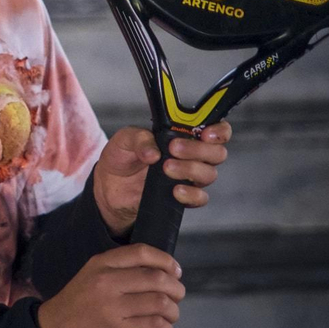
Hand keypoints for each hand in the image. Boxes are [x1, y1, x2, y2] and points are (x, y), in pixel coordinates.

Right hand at [36, 244, 184, 327]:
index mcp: (99, 264)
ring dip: (173, 313)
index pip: (142, 252)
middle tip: (177, 299)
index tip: (175, 272)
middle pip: (158, 278)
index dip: (166, 261)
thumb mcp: (88, 279)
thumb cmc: (71, 310)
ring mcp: (113, 307)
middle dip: (176, 289)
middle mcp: (107, 281)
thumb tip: (157, 276)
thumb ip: (116, 273)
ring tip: (169, 320)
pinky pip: (156, 325)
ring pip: (161, 302)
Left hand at [93, 122, 232, 236]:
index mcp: (183, 134)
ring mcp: (189, 176)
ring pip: (209, 174)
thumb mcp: (125, 139)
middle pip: (216, 152)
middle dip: (199, 150)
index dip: (218, 130)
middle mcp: (191, 155)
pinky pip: (200, 197)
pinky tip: (176, 190)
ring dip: (190, 170)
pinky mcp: (183, 196)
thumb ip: (140, 139)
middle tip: (174, 149)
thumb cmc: (122, 157)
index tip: (205, 133)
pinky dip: (191, 194)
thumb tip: (154, 152)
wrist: (110, 185)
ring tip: (166, 168)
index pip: (214, 129)